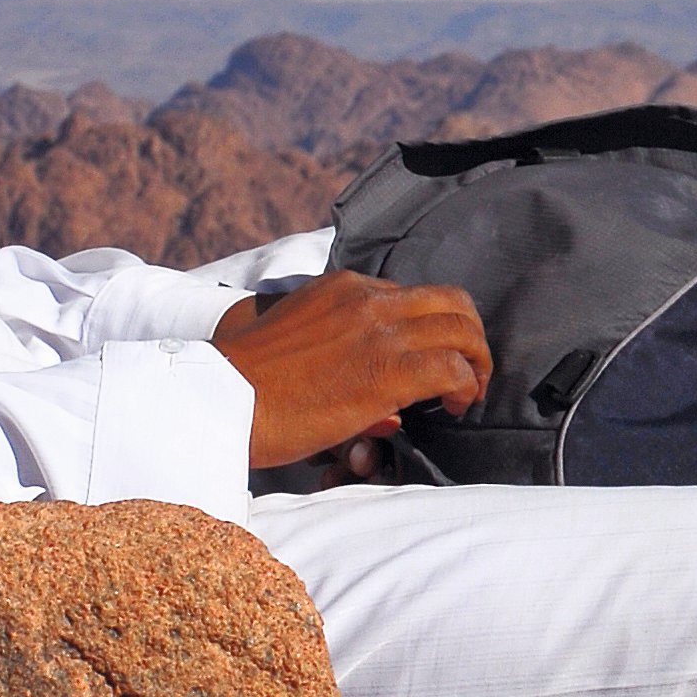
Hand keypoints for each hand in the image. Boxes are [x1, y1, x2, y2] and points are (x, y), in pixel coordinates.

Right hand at [212, 273, 491, 469]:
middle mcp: (367, 299)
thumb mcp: (296, 345)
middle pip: (451, 302)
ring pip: (462, 330)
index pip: (412, 296)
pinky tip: (454, 406)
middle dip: (470, 336)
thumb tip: (391, 409)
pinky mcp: (387, 371)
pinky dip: (465, 386)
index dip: (433, 329)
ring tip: (468, 393)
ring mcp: (379, 331)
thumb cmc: (246, 385)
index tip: (433, 360)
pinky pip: (453, 369)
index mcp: (343, 287)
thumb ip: (342, 357)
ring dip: (476, 362)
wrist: (220, 399)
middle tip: (469, 373)